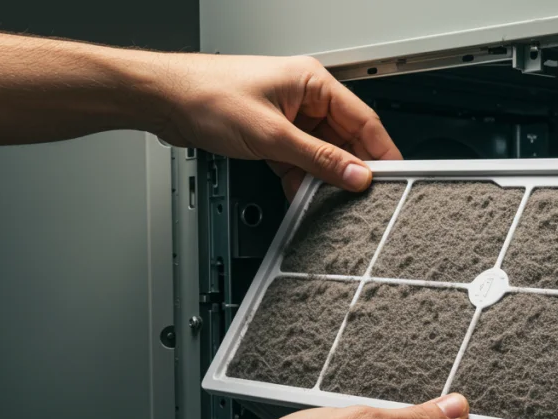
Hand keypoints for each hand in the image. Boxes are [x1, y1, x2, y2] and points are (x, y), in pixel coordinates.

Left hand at [153, 54, 400, 195]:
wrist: (164, 100)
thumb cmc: (207, 96)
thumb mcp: (271, 136)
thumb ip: (319, 159)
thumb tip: (355, 175)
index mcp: (312, 82)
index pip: (364, 120)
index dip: (380, 152)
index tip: (393, 178)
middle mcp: (304, 96)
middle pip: (344, 139)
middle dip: (348, 169)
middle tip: (358, 197)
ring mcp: (288, 116)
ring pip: (321, 153)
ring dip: (321, 176)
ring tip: (323, 198)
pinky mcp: (272, 133)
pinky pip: (299, 159)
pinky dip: (301, 178)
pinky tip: (300, 194)